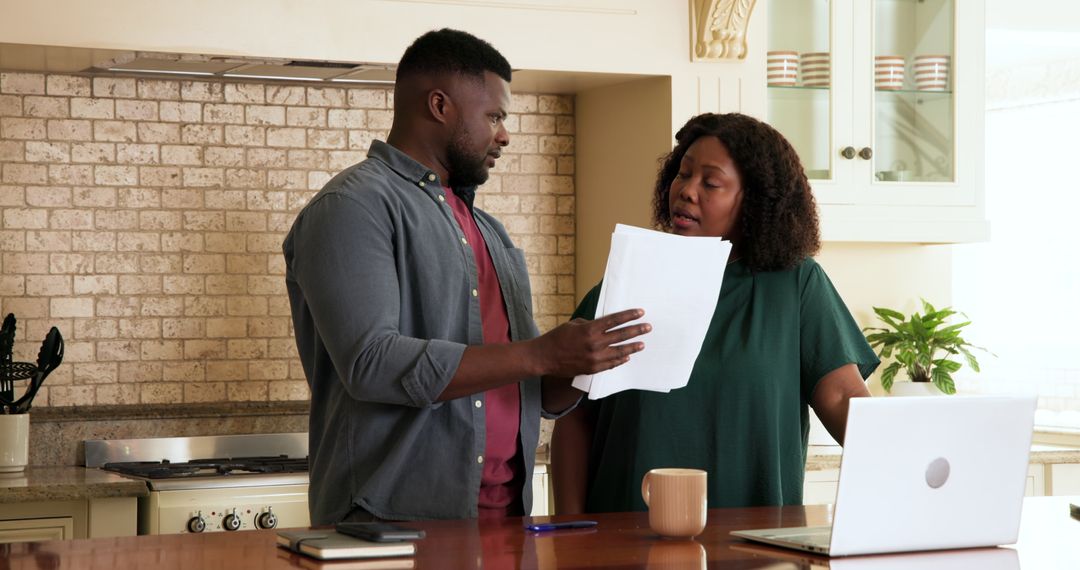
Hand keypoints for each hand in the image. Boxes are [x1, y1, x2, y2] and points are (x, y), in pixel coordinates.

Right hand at [529, 309, 649, 376]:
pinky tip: (627, 356)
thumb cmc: (558, 337)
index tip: (641, 313)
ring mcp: (594, 358)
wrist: (545, 357)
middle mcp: (594, 344)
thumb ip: (591, 325)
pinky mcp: (592, 369)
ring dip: (632, 347)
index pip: (614, 321)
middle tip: (648, 328)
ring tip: (642, 344)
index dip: (629, 316)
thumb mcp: (574, 324)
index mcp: (589, 329)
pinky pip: (611, 364)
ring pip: (619, 352)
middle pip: (621, 336)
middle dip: (636, 331)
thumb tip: (605, 327)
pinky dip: (620, 360)